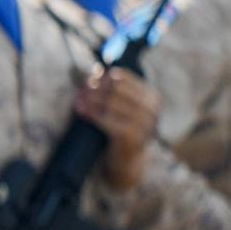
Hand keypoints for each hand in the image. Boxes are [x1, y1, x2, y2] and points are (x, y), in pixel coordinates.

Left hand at [77, 67, 161, 188]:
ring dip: (90, 99)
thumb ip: (116, 90)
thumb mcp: (126, 108)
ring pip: (109, 103)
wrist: (129, 160)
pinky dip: (90, 113)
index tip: (90, 77)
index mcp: (152, 97)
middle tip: (82, 87)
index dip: (104, 76)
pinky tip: (80, 110)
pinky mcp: (129, 135)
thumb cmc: (124, 128)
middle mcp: (151, 109)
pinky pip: (105, 118)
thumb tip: (95, 69)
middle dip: (96, 87)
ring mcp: (142, 122)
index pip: (124, 78)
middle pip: (116, 89)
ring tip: (78, 99)